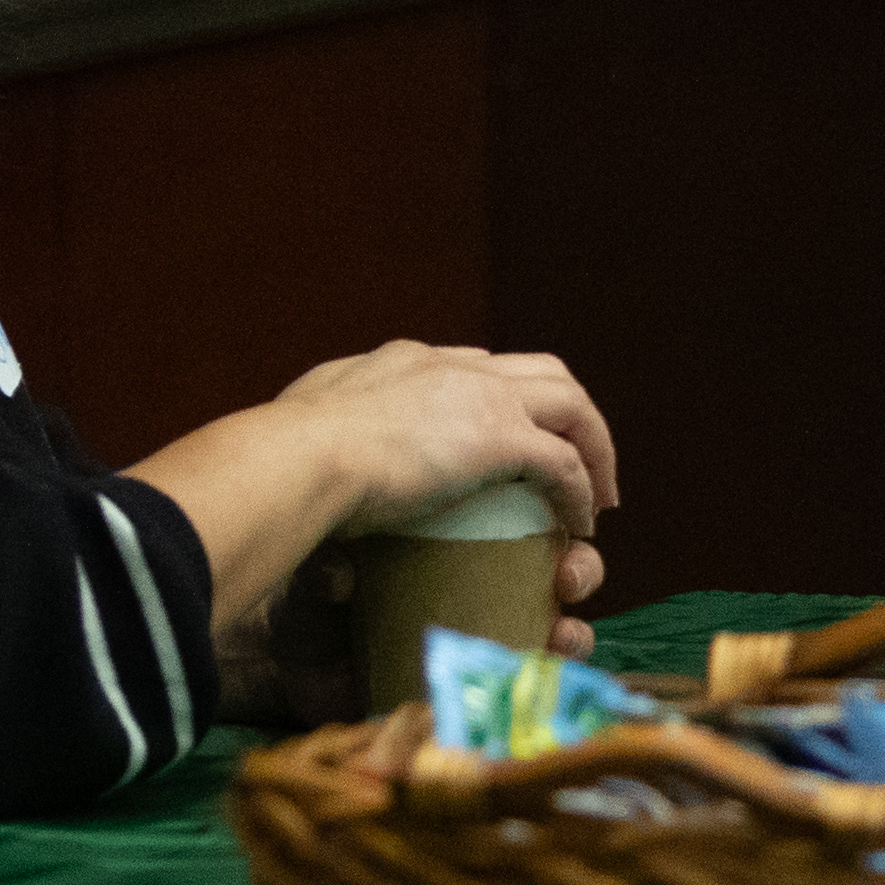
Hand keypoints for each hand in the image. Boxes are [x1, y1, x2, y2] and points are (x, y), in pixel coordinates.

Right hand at [267, 339, 621, 607]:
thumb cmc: (285, 459)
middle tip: (580, 462)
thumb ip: (319, 436)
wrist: (298, 457)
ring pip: (570, 403)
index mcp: (405, 361)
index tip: (509, 441)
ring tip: (598, 497)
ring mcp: (481, 395)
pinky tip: (582, 523)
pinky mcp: (499, 436)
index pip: (476, 367)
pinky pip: (564, 463)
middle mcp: (452, 366)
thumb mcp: (302, 427)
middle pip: (539, 371)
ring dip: (594, 447)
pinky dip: (581, 490)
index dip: (503, 401)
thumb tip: (308, 461)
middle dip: (568, 414)